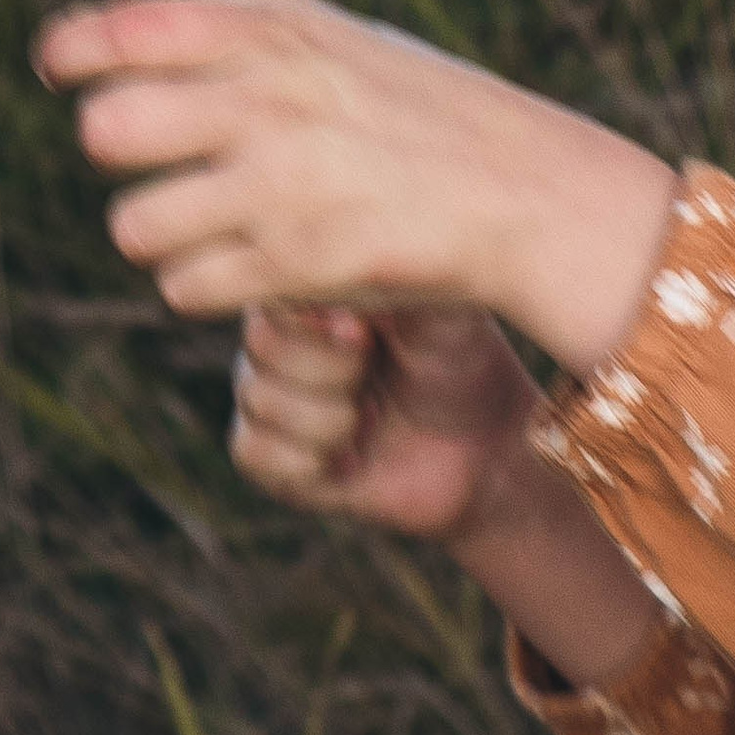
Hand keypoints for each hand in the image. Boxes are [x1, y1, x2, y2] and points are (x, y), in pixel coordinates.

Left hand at [34, 0, 678, 375]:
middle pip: (107, 130)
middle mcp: (267, 100)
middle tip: (156, 160)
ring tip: (206, 224)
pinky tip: (247, 266)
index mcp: (275, 34)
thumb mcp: (345, 34)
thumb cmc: (430, 105)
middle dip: (116, 153)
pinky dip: (203, 284)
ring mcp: (279, 184)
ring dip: (158, 234)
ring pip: (134, 224)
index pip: (129, 27)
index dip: (72, 48)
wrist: (526, 192)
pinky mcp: (295, 264)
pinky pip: (184, 287)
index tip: (57, 67)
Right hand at [231, 302, 665, 692]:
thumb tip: (323, 272)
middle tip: (378, 372)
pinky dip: (311, 461)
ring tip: (374, 414)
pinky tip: (352, 457)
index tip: (366, 333)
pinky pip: (253, 453)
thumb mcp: (435, 302)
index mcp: (310, 281)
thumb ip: (381, 273)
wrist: (480, 446)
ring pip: (258, 401)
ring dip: (332, 419)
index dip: (314, 317)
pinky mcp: (269, 456)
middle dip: (334, 369)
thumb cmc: (459, 357)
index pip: (270, 280)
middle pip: (260, 343)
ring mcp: (267, 391)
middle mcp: (279, 332)